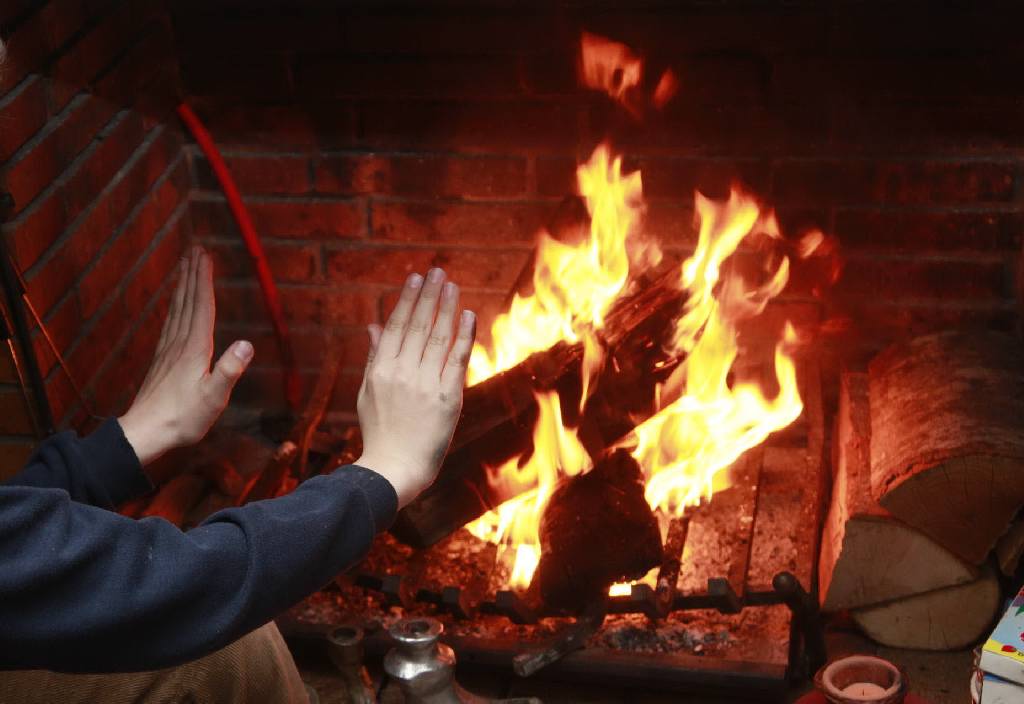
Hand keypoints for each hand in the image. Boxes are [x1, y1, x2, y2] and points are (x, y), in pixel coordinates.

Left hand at [119, 247, 252, 465]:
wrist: (147, 432)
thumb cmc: (184, 418)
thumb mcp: (214, 398)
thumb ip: (229, 370)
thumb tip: (246, 344)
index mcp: (195, 349)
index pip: (202, 307)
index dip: (204, 280)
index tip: (206, 256)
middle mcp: (180, 344)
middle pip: (187, 302)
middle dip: (192, 275)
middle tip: (195, 249)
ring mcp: (168, 351)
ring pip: (177, 310)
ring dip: (182, 286)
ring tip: (185, 267)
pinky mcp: (162, 360)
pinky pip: (170, 324)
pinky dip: (175, 307)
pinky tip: (175, 306)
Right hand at [356, 268, 475, 506]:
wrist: (394, 468)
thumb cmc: (380, 432)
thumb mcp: (367, 392)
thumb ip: (374, 356)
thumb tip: (373, 325)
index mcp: (381, 370)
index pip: (396, 326)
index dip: (407, 300)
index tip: (416, 279)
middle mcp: (402, 373)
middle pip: (417, 326)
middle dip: (429, 296)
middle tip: (438, 271)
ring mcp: (425, 385)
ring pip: (437, 338)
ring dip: (446, 308)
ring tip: (452, 286)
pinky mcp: (447, 399)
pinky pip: (457, 360)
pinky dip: (463, 336)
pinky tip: (468, 315)